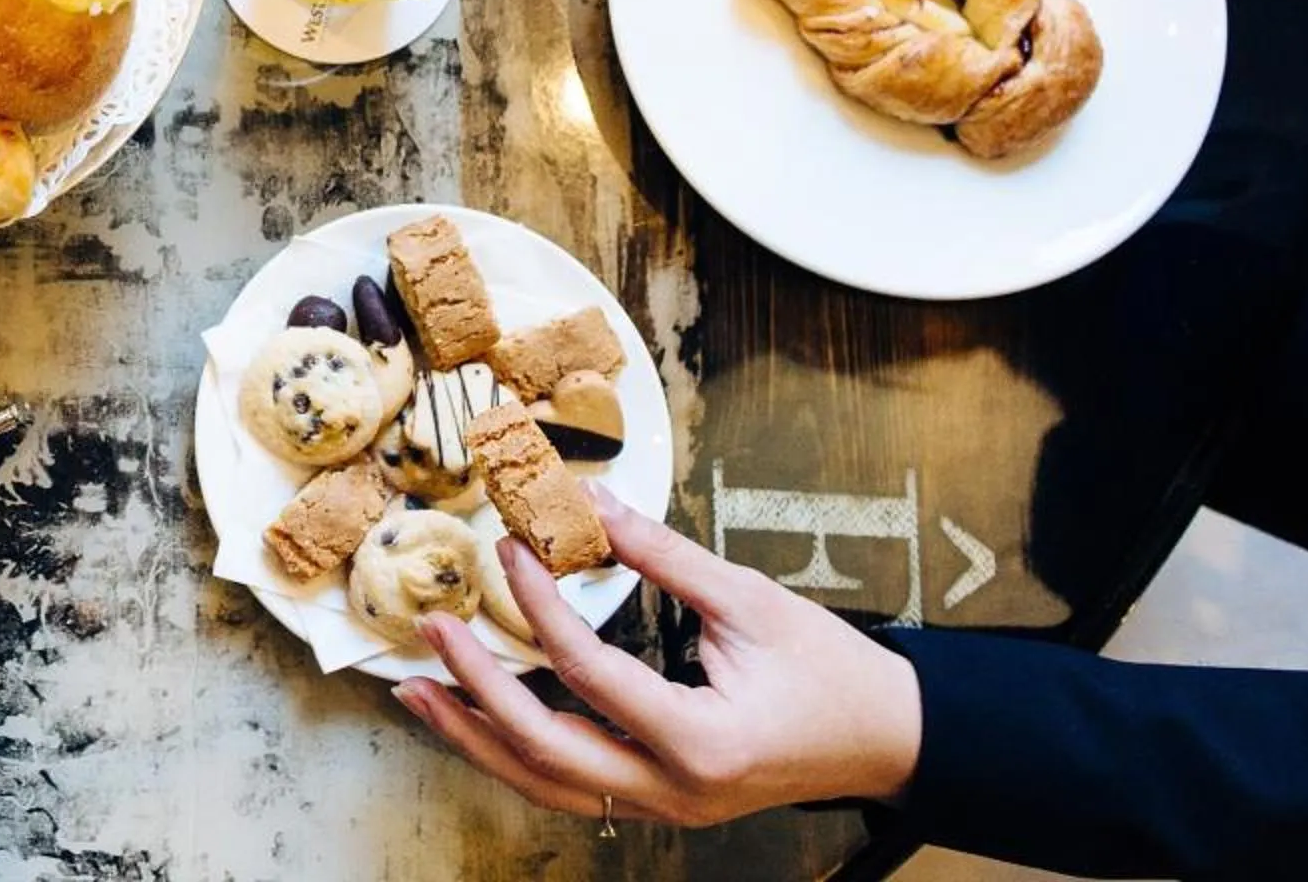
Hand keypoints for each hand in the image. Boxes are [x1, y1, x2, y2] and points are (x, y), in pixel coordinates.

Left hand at [394, 486, 921, 827]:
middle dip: (479, 692)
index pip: (591, 673)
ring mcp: (665, 807)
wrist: (889, 740)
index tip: (508, 549)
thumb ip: (663, 555)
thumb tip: (589, 500)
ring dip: (476, 739)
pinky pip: (570, 786)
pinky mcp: (660, 802)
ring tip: (419, 693)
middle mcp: (675, 790)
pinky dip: (514, 753)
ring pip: (547, 785)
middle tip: (433, 634)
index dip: (540, 606)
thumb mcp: (749, 600)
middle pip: (548, 752)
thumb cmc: (831, 671)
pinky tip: (475, 719)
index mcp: (702, 742)